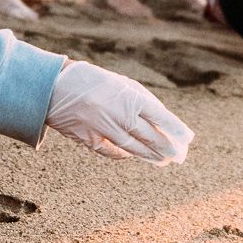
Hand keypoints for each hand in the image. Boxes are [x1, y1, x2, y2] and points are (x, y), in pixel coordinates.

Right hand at [45, 59, 193, 162]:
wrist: (54, 87)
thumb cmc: (92, 81)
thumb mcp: (120, 84)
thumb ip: (141, 101)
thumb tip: (162, 123)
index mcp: (130, 96)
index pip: (161, 117)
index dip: (177, 130)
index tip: (189, 139)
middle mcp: (119, 114)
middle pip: (151, 137)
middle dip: (168, 149)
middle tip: (180, 156)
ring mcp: (104, 129)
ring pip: (134, 149)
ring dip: (151, 156)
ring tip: (164, 161)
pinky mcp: (89, 140)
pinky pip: (112, 151)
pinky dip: (125, 154)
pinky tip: (134, 156)